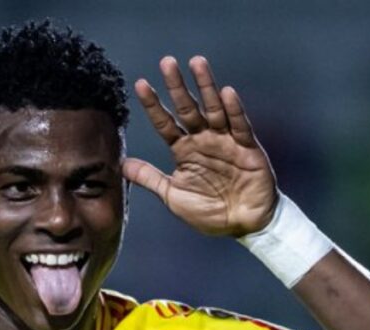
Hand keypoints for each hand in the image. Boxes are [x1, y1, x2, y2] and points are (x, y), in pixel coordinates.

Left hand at [123, 56, 276, 236]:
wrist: (242, 226)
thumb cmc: (209, 212)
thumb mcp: (173, 195)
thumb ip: (150, 178)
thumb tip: (121, 164)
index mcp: (184, 150)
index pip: (165, 123)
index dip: (153, 104)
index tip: (140, 84)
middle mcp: (203, 140)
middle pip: (187, 108)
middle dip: (177, 86)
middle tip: (166, 62)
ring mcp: (225, 141)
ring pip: (213, 109)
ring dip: (206, 86)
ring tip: (197, 63)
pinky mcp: (247, 148)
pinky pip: (240, 126)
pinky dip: (234, 110)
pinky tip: (226, 92)